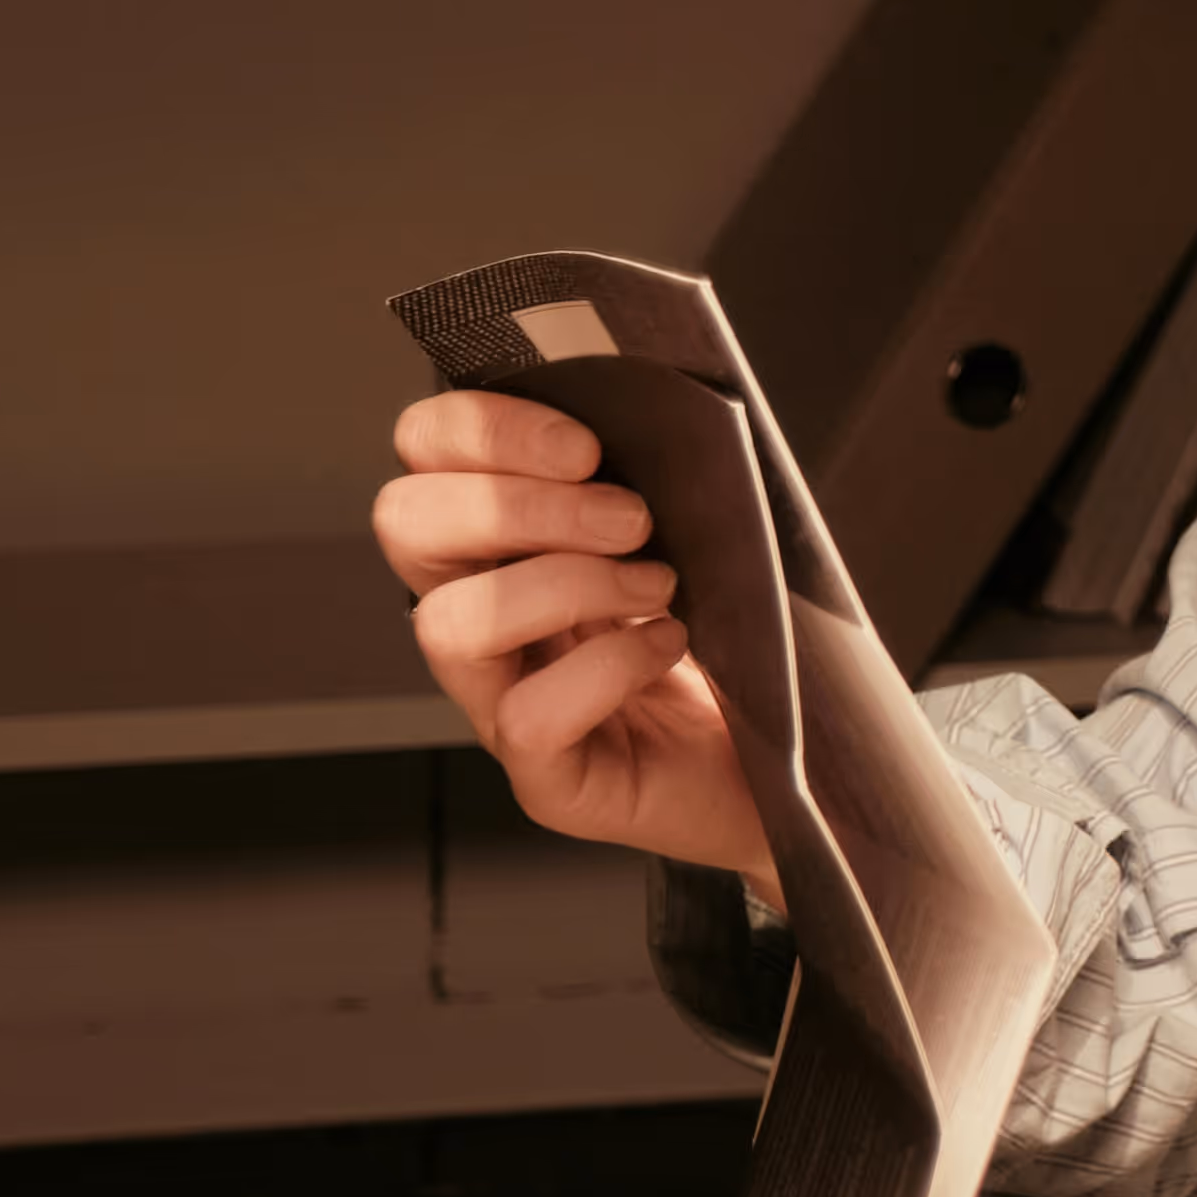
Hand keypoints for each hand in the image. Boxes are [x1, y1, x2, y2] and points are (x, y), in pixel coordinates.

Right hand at [374, 390, 777, 888]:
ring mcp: (499, 700)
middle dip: (516, 502)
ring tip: (658, 585)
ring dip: (564, 583)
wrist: (789, 755)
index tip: (588, 444)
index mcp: (501, 539)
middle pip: (406, 524)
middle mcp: (480, 615)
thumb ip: (645, 474)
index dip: (484, 429)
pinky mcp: (545, 776)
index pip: (425, 451)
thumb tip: (649, 420)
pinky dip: (607, 667)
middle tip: (630, 518)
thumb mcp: (689, 533)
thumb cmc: (736, 639)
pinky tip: (668, 646)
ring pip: (449, 624)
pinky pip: (529, 717)